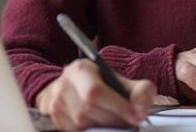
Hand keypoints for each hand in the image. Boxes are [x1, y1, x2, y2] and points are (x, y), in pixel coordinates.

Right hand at [35, 59, 156, 130]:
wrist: (74, 87)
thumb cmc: (103, 84)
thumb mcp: (123, 81)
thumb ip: (140, 92)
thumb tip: (140, 112)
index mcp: (80, 69)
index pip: (95, 92)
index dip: (117, 107)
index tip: (136, 116)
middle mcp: (64, 84)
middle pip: (89, 110)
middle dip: (113, 120)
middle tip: (128, 122)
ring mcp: (56, 103)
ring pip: (82, 124)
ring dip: (103, 127)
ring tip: (115, 122)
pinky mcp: (55, 119)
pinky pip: (76, 131)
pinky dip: (92, 130)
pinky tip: (100, 124)